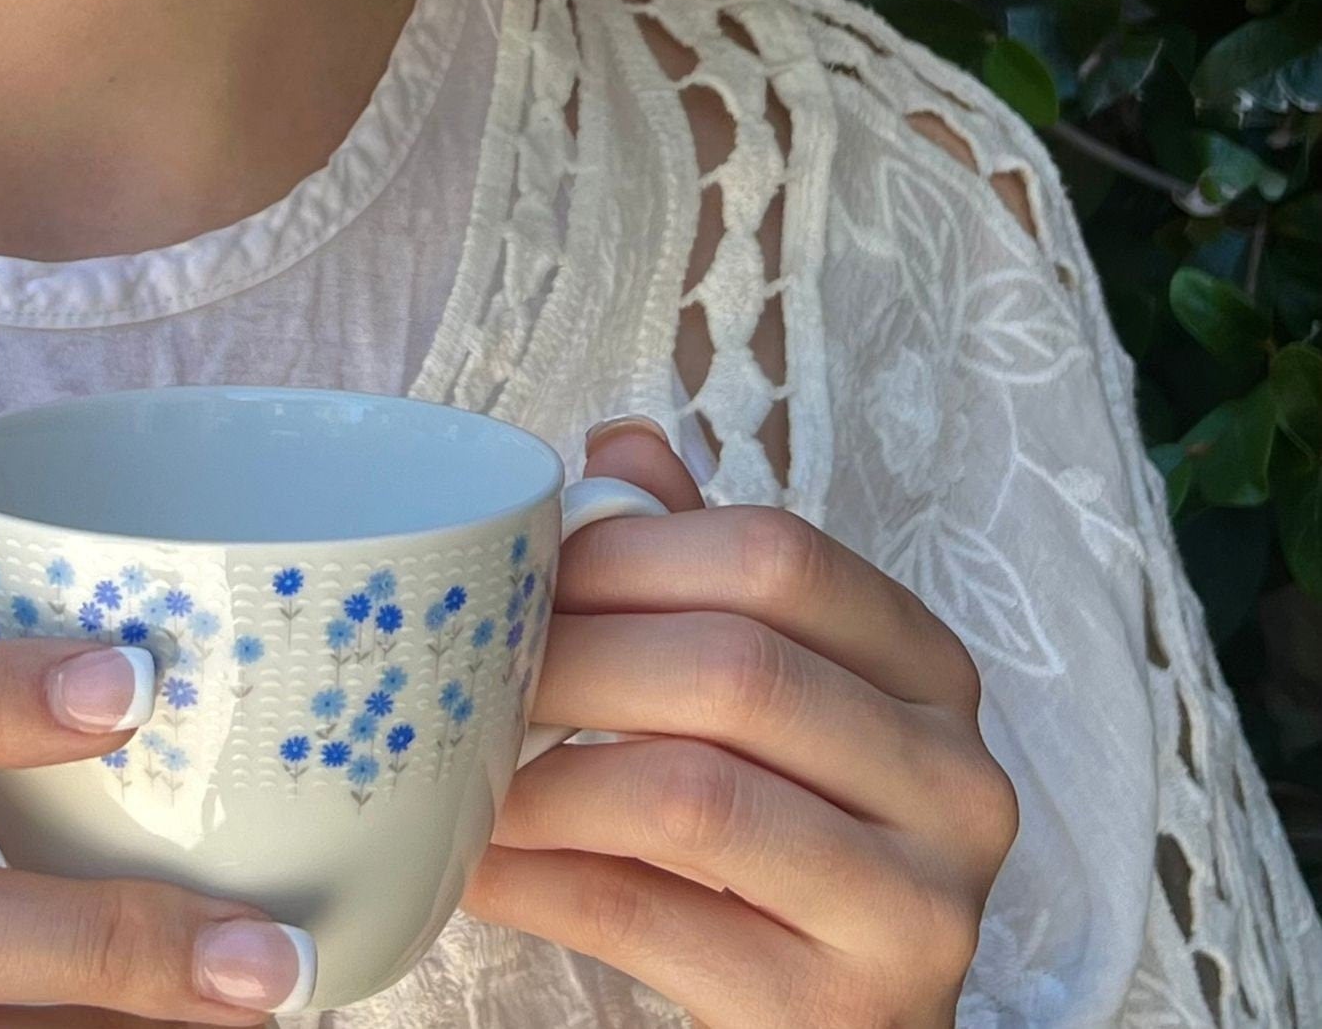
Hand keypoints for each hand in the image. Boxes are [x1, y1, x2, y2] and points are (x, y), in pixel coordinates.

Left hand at [459, 419, 1019, 1028]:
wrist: (829, 1028)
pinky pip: (650, 919)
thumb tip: (618, 446)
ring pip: (692, 795)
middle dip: (573, 657)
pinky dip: (539, 879)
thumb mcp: (757, 687)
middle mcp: (955, 784)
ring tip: (461, 761)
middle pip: (734, 668)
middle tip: (469, 666)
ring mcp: (917, 914)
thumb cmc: (774, 828)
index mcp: (929, 671)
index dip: (629, 550)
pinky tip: (475, 861)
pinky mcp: (838, 1019)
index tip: (524, 570)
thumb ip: (696, 563)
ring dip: (543, 772)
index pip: (781, 557)